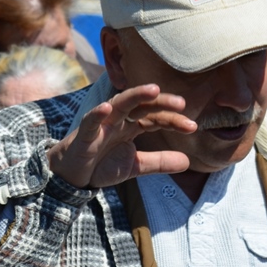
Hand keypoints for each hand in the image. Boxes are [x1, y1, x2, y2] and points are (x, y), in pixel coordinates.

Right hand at [47, 84, 196, 188]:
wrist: (73, 177)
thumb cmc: (102, 165)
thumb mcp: (136, 166)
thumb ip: (160, 162)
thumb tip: (188, 162)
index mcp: (131, 125)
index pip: (156, 117)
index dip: (173, 120)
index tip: (193, 126)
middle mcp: (119, 120)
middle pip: (142, 105)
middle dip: (161, 102)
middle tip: (181, 102)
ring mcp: (101, 124)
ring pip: (119, 104)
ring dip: (135, 95)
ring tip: (153, 89)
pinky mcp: (84, 134)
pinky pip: (91, 121)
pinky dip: (98, 114)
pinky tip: (107, 107)